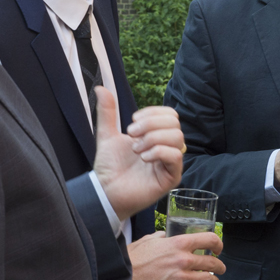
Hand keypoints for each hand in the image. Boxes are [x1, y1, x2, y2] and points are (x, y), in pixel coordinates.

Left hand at [93, 87, 184, 220]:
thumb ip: (107, 112)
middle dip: (151, 125)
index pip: (170, 114)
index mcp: (156, 135)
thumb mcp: (107, 135)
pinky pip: (176, 156)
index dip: (152, 113)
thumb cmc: (109, 167)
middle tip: (132, 136)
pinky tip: (144, 157)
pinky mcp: (172, 177)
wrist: (104, 191)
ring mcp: (171, 162)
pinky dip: (159, 151)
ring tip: (137, 149)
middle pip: (175, 123)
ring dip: (153, 138)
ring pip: (178, 137)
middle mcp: (167, 147)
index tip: (132, 122)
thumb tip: (101, 88)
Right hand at [123, 231, 224, 279]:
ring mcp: (181, 278)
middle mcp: (184, 259)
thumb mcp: (148, 240)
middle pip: (213, 262)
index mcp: (179, 243)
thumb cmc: (133, 259)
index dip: (218, 244)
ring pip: (209, 279)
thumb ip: (161, 236)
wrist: (123, 279)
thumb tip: (165, 234)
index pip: (209, 239)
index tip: (218, 249)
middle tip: (220, 268)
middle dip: (219, 266)